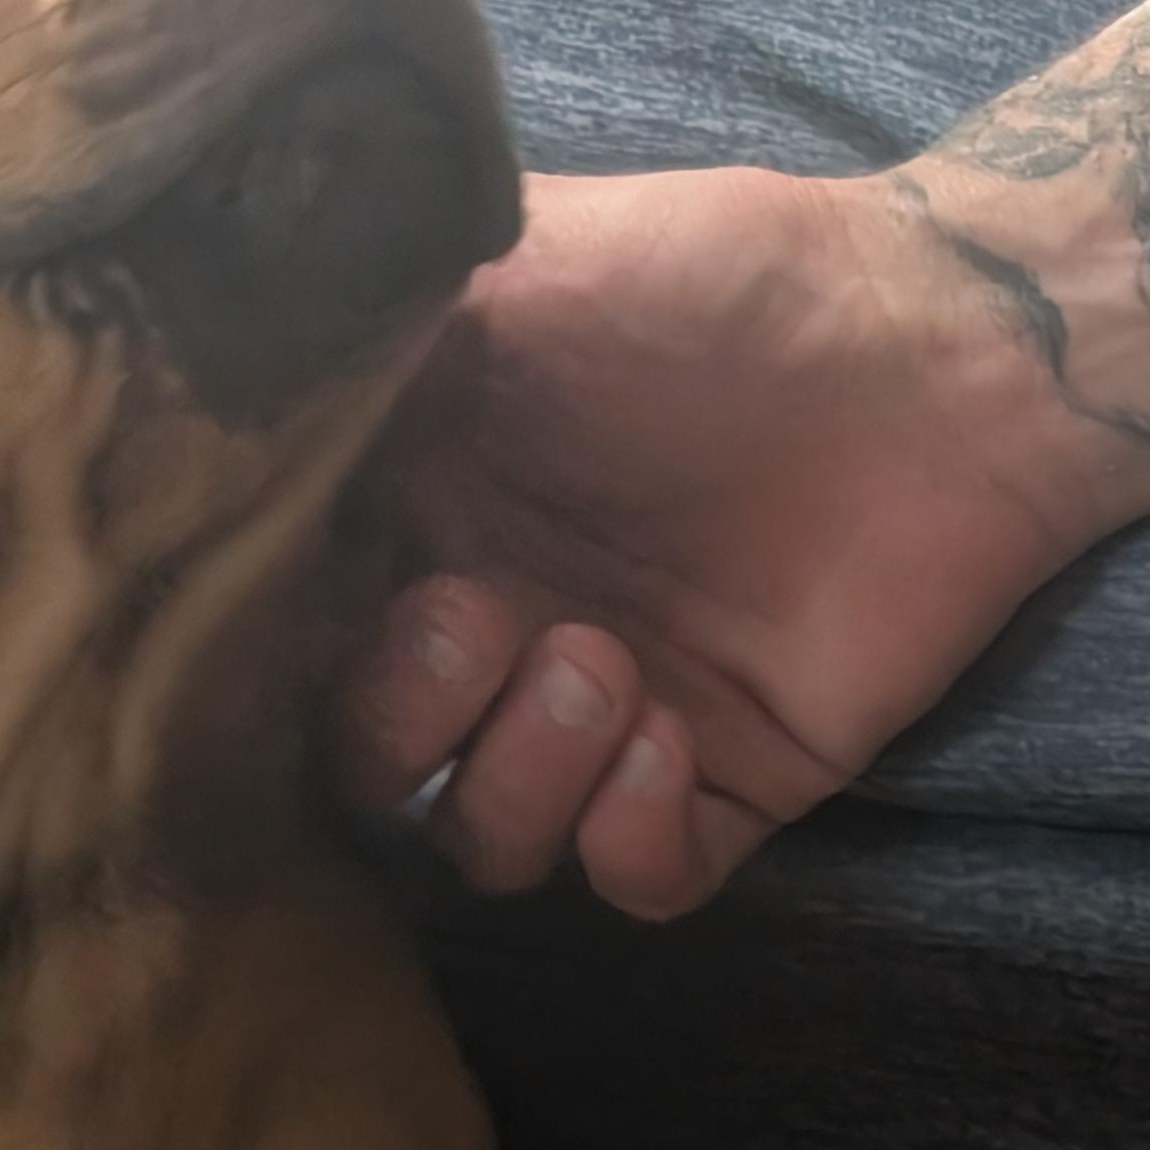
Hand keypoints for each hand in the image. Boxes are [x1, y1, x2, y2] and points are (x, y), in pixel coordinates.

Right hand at [337, 162, 1149, 920]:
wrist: (931, 344)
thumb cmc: (713, 282)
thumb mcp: (498, 265)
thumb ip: (349, 331)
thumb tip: (218, 379)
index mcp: (414, 516)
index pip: (284, 637)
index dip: (272, 650)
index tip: (300, 603)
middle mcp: (497, 630)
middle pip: (366, 771)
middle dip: (397, 723)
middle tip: (482, 621)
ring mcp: (613, 715)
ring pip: (488, 844)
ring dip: (517, 781)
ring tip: (605, 667)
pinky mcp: (731, 779)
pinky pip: (639, 884)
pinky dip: (630, 839)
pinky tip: (672, 739)